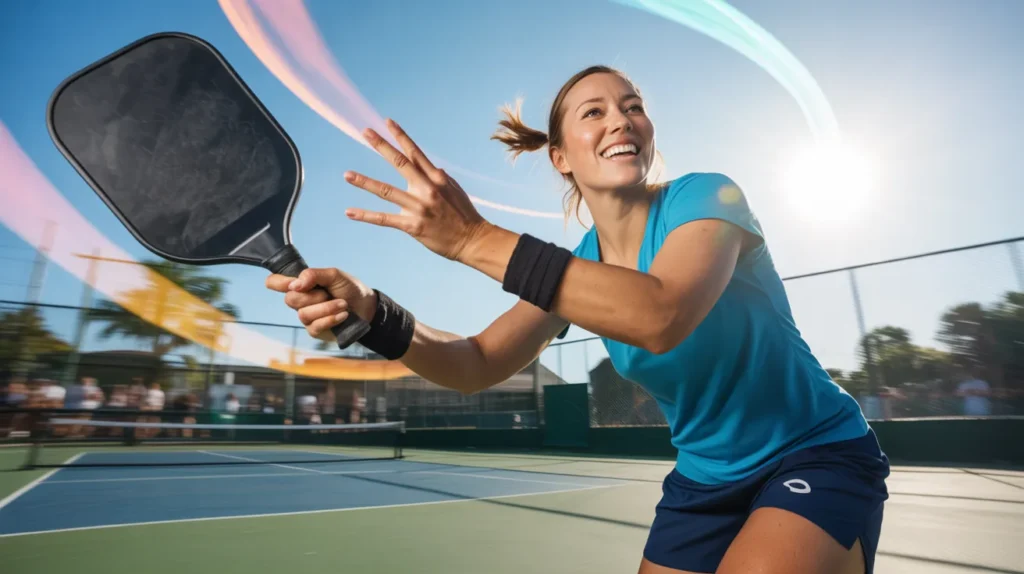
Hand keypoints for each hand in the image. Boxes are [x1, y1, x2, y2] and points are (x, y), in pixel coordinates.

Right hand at [265, 268, 376, 342]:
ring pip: (303, 314)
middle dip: (312, 296)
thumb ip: (314, 275)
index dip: (278, 282)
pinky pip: (315, 326)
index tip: (294, 284)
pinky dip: (331, 319)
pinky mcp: (315, 331)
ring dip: (326, 307)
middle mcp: (300, 301)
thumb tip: (295, 285)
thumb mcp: (334, 275)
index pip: (274, 282)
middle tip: (328, 293)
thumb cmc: (349, 289)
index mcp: (301, 285)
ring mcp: (306, 317)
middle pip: (289, 299)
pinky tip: (343, 315)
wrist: (367, 307)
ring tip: (343, 304)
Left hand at [344, 119, 491, 261]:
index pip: (415, 152)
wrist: (472, 240)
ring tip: (347, 175)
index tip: (387, 122)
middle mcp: (427, 189)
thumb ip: (439, 177)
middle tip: (365, 132)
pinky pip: (384, 219)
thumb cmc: (464, 214)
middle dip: (381, 146)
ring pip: (386, 191)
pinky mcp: (412, 225)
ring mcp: (418, 207)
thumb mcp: (455, 190)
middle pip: (400, 163)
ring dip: (364, 182)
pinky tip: (349, 212)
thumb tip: (430, 166)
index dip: (401, 136)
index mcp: (437, 178)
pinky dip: (365, 215)